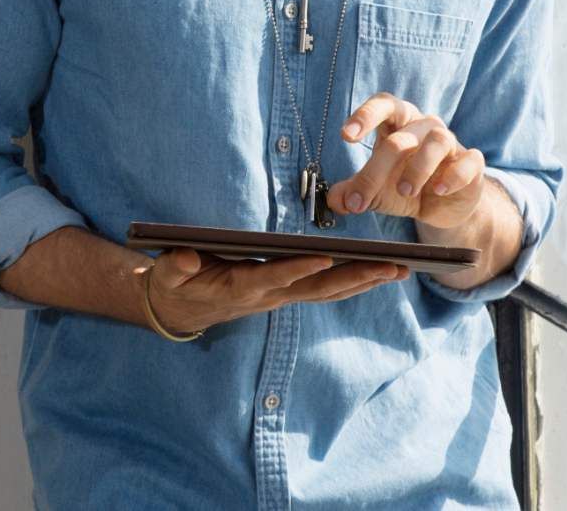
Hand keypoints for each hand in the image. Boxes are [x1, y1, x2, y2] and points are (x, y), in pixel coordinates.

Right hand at [143, 247, 409, 334]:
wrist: (179, 309)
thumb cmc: (175, 284)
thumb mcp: (166, 275)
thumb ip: (175, 266)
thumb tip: (188, 258)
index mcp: (239, 287)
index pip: (275, 277)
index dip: (299, 268)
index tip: (327, 257)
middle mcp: (268, 296)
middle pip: (318, 288)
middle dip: (357, 277)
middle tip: (393, 266)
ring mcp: (280, 296)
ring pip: (329, 291)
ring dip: (366, 281)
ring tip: (401, 268)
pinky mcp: (286, 292)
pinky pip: (326, 289)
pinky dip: (354, 281)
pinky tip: (380, 272)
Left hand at [325, 92, 485, 227]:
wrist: (443, 207)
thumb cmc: (405, 186)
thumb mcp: (376, 191)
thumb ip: (354, 192)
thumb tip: (334, 200)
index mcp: (398, 123)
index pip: (383, 104)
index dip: (365, 115)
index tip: (346, 135)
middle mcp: (424, 126)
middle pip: (402, 135)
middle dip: (378, 168)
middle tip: (361, 199)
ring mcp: (451, 143)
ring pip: (437, 139)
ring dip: (418, 166)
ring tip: (404, 190)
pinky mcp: (472, 163)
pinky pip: (468, 161)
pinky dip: (454, 175)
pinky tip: (439, 189)